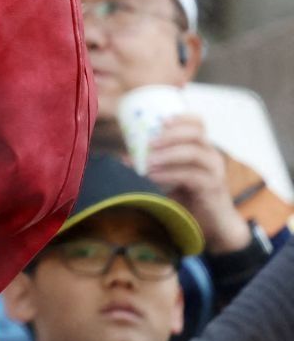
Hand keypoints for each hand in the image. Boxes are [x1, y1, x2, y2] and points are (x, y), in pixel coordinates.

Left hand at [146, 114, 250, 252]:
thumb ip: (155, 164)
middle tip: (149, 142)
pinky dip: (169, 173)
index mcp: (202, 148)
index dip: (182, 118)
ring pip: (194, 153)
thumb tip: (125, 157)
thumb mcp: (173, 175)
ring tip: (147, 161)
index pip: (198, 123)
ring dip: (168, 154)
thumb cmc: (191, 196)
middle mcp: (211, 156)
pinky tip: (153, 176)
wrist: (215, 223)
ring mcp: (214, 171)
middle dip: (171, 135)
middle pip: (196, 134)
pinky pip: (191, 175)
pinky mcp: (212, 187)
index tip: (161, 120)